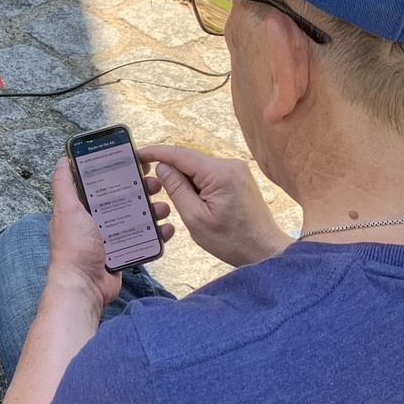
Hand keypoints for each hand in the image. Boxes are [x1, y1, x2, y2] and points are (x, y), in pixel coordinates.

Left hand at [44, 159, 172, 312]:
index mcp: (81, 208)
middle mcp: (96, 221)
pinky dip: (156, 233)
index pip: (102, 183)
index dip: (118, 171)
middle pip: (123, 198)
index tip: (136, 162)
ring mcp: (111, 237)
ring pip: (136, 217)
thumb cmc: (74, 248)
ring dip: (152, 210)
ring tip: (163, 207)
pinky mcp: (123, 252)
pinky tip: (166, 229)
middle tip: (155, 184)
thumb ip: (64, 185)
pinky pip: (143, 239)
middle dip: (141, 190)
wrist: (84, 287)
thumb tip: (62, 159)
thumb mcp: (67, 211)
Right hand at [137, 143, 288, 267]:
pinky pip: (209, 173)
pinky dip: (196, 183)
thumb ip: (176, 189)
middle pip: (189, 159)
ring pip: (198, 167)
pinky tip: (192, 201)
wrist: (265, 250)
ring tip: (176, 201)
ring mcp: (236, 169)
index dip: (156, 153)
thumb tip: (162, 167)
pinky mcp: (238, 177)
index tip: (138, 155)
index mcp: (219, 173)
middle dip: (169, 171)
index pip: (180, 154)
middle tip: (151, 185)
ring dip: (183, 179)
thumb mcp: (195, 218)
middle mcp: (230, 164)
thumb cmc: (232, 240)